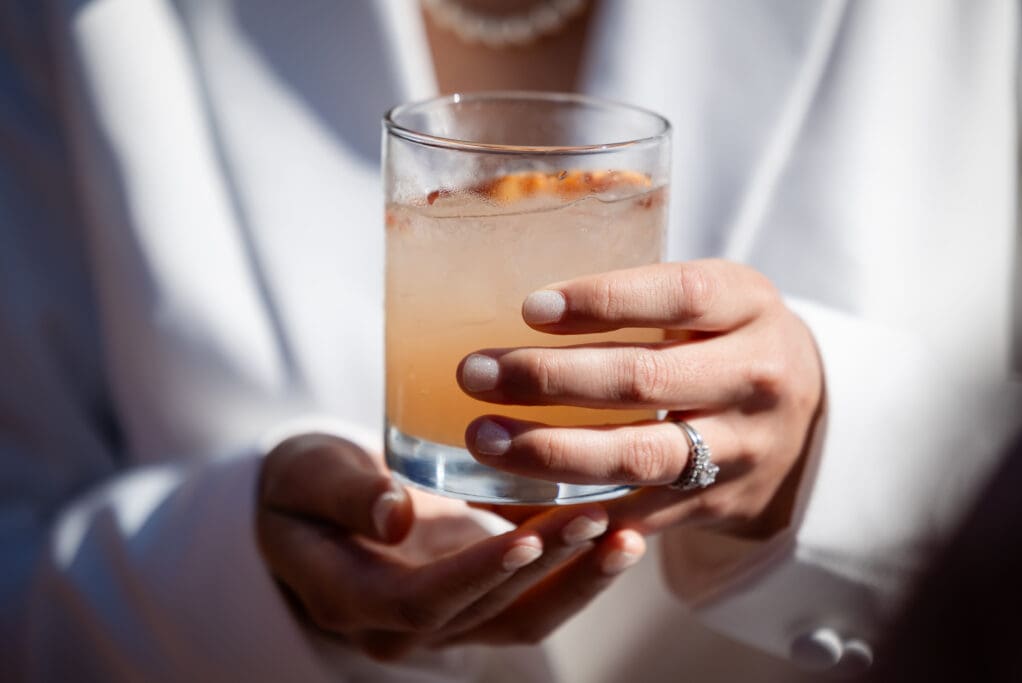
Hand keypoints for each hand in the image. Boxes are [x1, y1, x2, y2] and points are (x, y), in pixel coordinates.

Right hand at [256, 434, 645, 659]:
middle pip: (486, 611)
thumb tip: (393, 515)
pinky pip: (530, 601)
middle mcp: (399, 626)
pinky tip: (614, 531)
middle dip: (547, 567)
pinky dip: (574, 573)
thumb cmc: (300, 485)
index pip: (420, 601)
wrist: (308, 510)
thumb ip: (345, 493)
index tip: (526, 539)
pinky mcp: (472, 602)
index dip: (476, 575)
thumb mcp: (305, 476)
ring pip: (520, 618)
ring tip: (627, 535)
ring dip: (577, 582)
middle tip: (601, 517)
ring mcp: (442, 620)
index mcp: (349, 598)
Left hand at [457, 259, 822, 537]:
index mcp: (747, 305)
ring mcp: (739, 448)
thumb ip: (642, 291)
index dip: (602, 301)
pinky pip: (638, 512)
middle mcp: (752, 377)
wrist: (805, 420)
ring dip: (551, 451)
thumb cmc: (729, 339)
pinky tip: (515, 499)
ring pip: (639, 456)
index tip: (529, 308)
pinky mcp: (715, 502)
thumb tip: (517, 287)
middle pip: (645, 380)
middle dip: (550, 379)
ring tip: (483, 437)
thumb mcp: (714, 295)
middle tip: (475, 373)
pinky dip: (575, 510)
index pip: (677, 295)